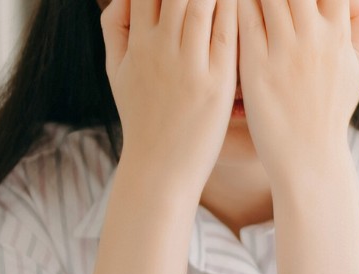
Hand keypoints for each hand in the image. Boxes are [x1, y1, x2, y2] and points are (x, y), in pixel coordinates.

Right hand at [101, 0, 237, 197]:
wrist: (159, 171)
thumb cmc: (142, 121)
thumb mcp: (116, 74)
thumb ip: (115, 29)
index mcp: (137, 42)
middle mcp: (160, 48)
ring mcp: (189, 65)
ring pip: (202, 1)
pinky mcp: (216, 83)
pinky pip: (227, 32)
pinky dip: (234, 9)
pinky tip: (242, 4)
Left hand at [236, 0, 358, 185]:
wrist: (309, 158)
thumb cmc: (333, 108)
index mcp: (339, 35)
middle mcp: (312, 40)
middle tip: (275, 1)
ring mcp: (283, 54)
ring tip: (258, 3)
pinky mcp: (255, 68)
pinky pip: (245, 20)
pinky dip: (240, 5)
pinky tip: (235, 7)